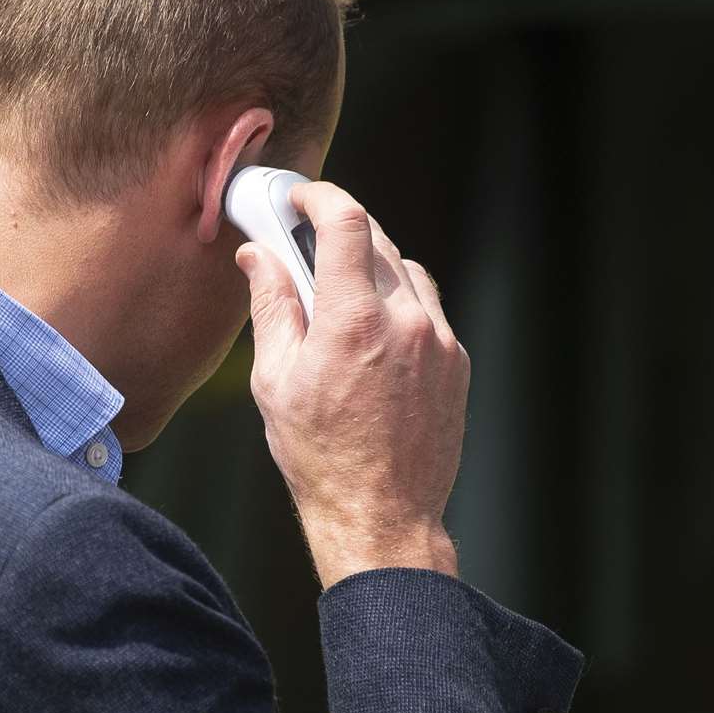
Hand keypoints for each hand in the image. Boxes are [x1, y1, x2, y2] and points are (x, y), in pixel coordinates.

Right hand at [234, 181, 468, 588]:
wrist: (381, 516)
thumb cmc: (320, 456)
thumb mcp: (275, 380)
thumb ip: (270, 305)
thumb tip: (256, 256)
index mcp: (354, 320)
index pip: (345, 221)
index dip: (319, 196)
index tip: (299, 197)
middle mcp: (406, 321)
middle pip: (375, 240)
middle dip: (337, 232)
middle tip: (304, 243)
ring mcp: (439, 342)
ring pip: (406, 273)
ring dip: (371, 269)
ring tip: (338, 298)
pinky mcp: (456, 363)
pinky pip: (427, 311)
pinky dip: (398, 306)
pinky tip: (371, 338)